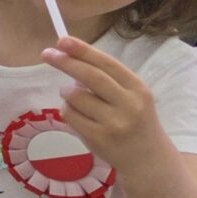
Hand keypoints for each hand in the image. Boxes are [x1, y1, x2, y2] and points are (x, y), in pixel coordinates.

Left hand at [47, 37, 175, 174]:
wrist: (148, 157)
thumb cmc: (135, 119)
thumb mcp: (131, 95)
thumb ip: (106, 79)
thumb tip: (69, 57)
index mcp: (138, 88)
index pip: (107, 64)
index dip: (83, 50)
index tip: (62, 40)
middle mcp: (129, 104)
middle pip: (91, 76)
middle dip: (66, 62)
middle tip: (47, 53)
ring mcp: (114, 123)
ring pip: (75, 96)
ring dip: (66, 92)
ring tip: (73, 97)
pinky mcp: (99, 138)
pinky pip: (70, 115)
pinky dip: (67, 110)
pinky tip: (78, 114)